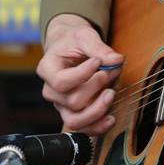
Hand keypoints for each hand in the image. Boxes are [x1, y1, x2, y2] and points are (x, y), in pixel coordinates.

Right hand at [36, 14, 123, 134]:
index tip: (98, 61)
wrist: (70, 47)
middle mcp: (51, 91)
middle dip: (96, 87)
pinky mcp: (74, 112)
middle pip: (73, 101)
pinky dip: (98, 127)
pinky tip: (111, 117)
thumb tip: (116, 60)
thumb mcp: (84, 36)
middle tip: (109, 72)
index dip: (82, 74)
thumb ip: (99, 47)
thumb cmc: (73, 41)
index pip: (61, 81)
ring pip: (75, 121)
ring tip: (111, 94)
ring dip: (98, 110)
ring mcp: (62, 105)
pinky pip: (83, 129)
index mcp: (47, 69)